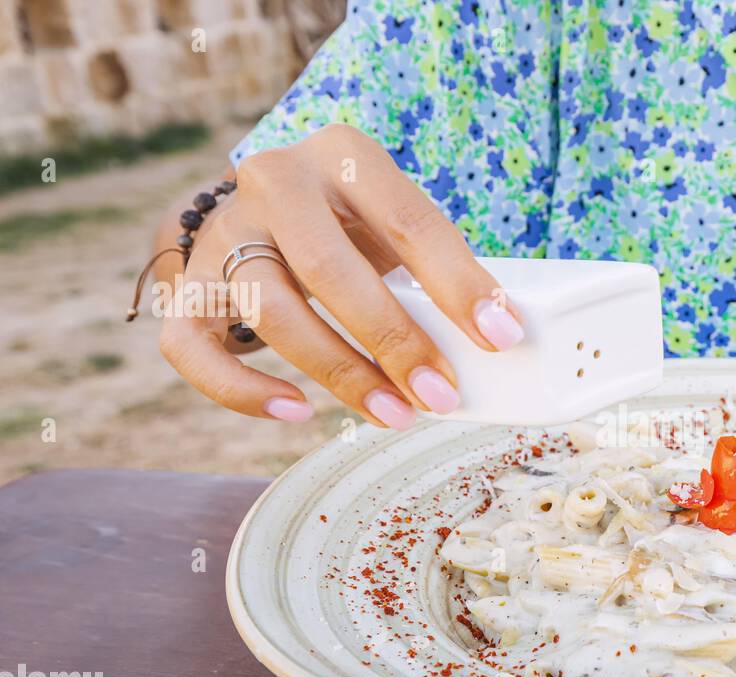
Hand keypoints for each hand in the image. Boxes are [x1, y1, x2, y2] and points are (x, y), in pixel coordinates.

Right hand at [159, 124, 523, 426]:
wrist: (271, 208)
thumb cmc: (358, 226)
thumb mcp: (398, 225)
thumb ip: (435, 271)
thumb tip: (499, 340)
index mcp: (344, 155)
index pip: (408, 220)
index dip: (458, 284)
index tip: (501, 338)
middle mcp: (275, 181)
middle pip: (329, 269)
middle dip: (393, 341)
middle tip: (441, 396)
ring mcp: (223, 230)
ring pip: (271, 311)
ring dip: (339, 374)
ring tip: (395, 414)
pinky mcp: (187, 283)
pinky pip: (191, 346)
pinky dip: (241, 389)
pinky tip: (298, 411)